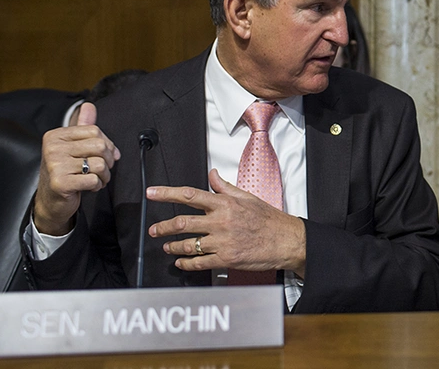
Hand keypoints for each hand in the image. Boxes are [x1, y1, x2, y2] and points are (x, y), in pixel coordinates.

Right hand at [33, 102, 120, 234]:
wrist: (51, 200)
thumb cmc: (65, 172)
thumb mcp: (72, 147)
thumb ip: (82, 126)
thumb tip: (89, 106)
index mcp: (56, 136)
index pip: (94, 130)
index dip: (107, 144)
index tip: (106, 155)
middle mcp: (53, 148)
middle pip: (100, 146)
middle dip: (109, 160)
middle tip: (103, 169)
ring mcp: (55, 165)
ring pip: (100, 164)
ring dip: (104, 175)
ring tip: (96, 179)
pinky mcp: (61, 183)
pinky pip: (94, 179)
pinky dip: (97, 185)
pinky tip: (89, 187)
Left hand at [147, 168, 306, 276]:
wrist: (287, 240)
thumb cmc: (269, 219)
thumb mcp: (247, 197)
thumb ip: (225, 187)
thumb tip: (212, 175)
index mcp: (225, 204)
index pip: (189, 195)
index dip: (167, 194)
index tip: (152, 193)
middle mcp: (221, 221)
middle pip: (181, 222)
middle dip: (162, 227)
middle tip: (154, 230)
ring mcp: (222, 241)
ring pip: (187, 244)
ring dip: (173, 247)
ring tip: (167, 247)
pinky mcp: (226, 259)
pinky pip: (199, 262)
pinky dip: (186, 263)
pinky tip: (181, 263)